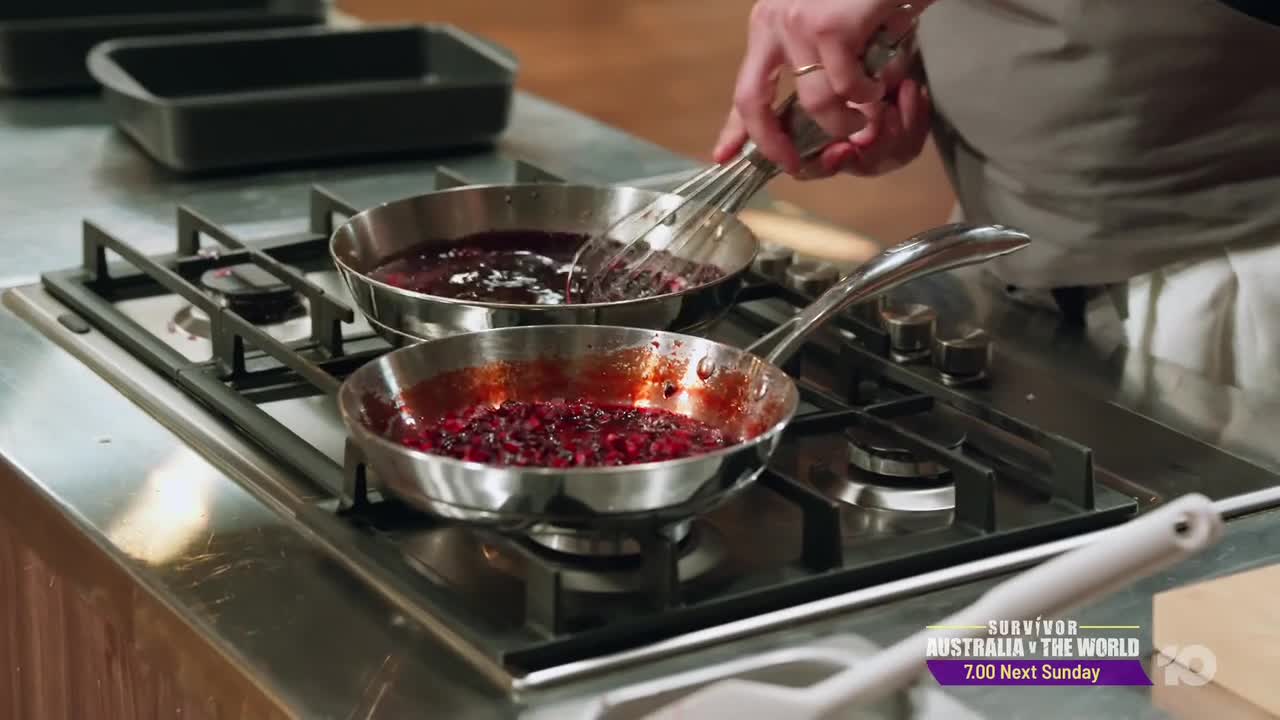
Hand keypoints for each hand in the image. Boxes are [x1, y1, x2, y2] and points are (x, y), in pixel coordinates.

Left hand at [713, 0, 928, 172]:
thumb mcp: (832, 32)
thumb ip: (818, 69)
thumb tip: (821, 120)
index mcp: (769, 25)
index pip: (744, 86)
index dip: (734, 128)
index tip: (724, 156)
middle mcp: (774, 22)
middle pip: (753, 101)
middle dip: (772, 143)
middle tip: (796, 164)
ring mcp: (799, 23)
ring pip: (815, 103)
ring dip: (846, 120)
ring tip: (869, 110)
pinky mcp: (832, 26)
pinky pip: (849, 87)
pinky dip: (869, 94)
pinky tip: (882, 81)